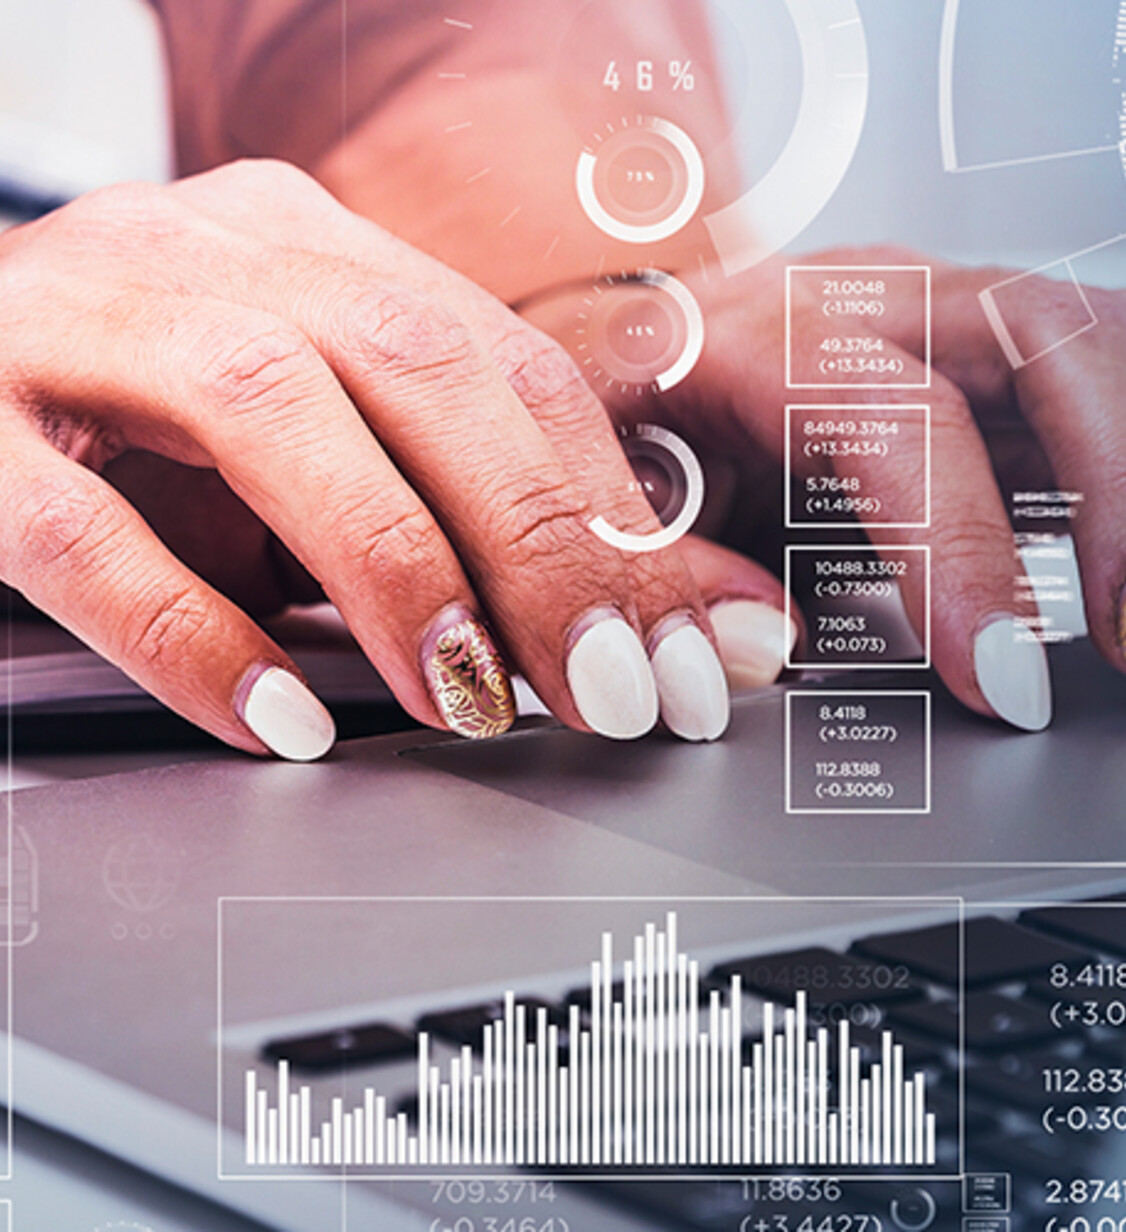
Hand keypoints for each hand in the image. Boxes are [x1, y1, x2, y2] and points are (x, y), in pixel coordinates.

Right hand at [0, 161, 737, 756]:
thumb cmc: (36, 448)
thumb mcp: (237, 466)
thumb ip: (399, 519)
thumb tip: (602, 625)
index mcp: (276, 246)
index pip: (491, 357)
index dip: (609, 502)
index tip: (692, 641)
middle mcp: (177, 253)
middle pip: (410, 366)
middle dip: (540, 537)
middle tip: (618, 685)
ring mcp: (49, 323)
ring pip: (262, 416)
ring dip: (389, 568)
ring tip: (469, 700)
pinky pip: (81, 530)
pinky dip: (190, 633)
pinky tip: (268, 718)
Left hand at [535, 246, 1125, 730]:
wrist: (608, 345)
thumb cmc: (598, 415)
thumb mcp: (589, 485)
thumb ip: (658, 566)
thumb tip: (755, 647)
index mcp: (747, 331)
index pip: (892, 415)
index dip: (957, 543)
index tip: (994, 669)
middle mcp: (858, 296)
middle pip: (1037, 337)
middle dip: (1110, 482)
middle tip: (1121, 637)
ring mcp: (930, 313)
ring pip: (1083, 347)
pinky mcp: (977, 354)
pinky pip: (1083, 387)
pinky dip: (1114, 470)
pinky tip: (1112, 573)